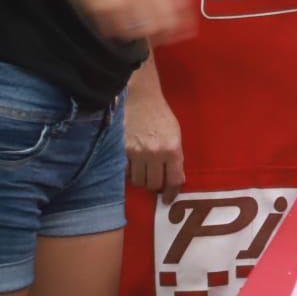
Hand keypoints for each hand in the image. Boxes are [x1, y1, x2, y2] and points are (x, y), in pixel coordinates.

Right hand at [60, 0, 194, 45]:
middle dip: (163, 36)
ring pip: (140, 30)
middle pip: (162, 23)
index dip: (184, 24)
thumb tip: (177, 2)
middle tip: (160, 40)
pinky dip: (118, 32)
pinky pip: (117, 31)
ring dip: (139, 34)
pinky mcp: (105, 8)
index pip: (178, 6)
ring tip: (134, 30)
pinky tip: (114, 24)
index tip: (185, 33)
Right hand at [125, 67, 184, 202]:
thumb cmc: (161, 116)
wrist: (141, 98)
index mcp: (172, 148)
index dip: (171, 192)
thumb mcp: (175, 135)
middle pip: (154, 184)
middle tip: (155, 182)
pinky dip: (128, 173)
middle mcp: (154, 153)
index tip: (168, 198)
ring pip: (138, 181)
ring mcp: (136, 152)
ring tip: (144, 172)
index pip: (174, 180)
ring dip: (142, 180)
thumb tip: (173, 180)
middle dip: (156, 186)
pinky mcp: (121, 150)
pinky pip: (124, 172)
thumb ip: (175, 157)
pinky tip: (132, 165)